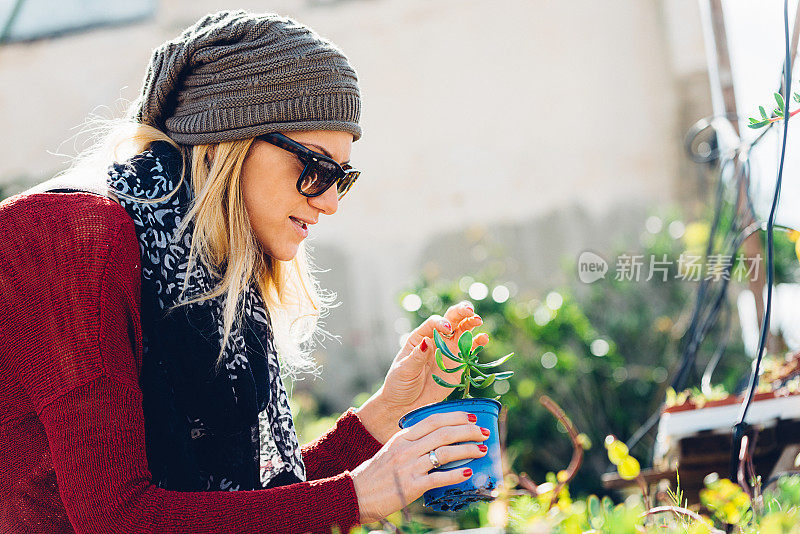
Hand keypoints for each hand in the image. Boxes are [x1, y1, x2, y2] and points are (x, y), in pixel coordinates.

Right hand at [350, 411, 488, 523]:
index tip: (472, 416)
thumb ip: (412, 442)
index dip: (455, 416)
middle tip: (483, 432)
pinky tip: (468, 472)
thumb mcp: (392, 450)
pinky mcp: (411, 486)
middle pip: (443, 433)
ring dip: (467, 450)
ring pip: (444, 453)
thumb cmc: (376, 473)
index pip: (433, 419)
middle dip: (468, 431)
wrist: (356, 493)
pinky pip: (438, 478)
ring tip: (482, 450)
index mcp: (402, 437)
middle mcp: (407, 448)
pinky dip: (455, 474)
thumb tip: (439, 439)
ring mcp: (409, 467)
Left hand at [356, 301, 488, 443]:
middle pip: (450, 321)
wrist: (406, 405)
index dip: (441, 323)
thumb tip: (427, 342)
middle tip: (470, 311)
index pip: (433, 323)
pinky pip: (470, 351)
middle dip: (460, 313)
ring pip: (462, 332)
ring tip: (478, 320)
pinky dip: (477, 343)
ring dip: (471, 323)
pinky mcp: (458, 365)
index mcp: (420, 338)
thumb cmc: (399, 385)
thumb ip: (416, 356)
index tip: (447, 329)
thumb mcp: (404, 370)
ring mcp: (448, 352)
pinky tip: (484, 338)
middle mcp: (436, 341)